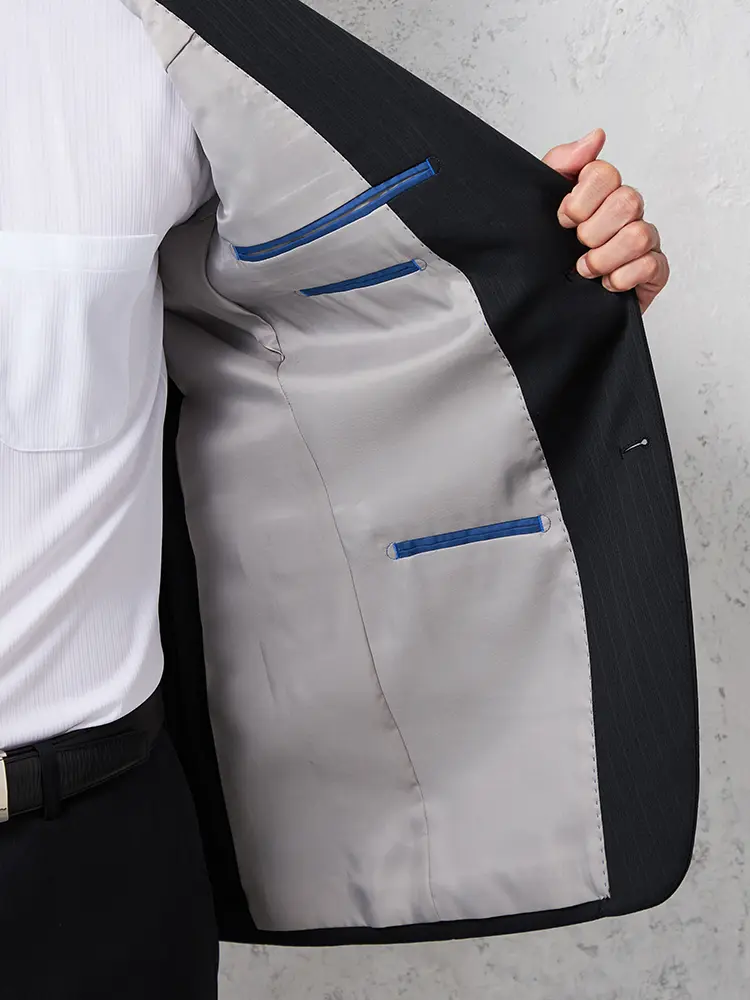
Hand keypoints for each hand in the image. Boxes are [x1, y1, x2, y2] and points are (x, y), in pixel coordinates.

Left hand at [542, 128, 668, 312]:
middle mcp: (625, 214)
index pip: (605, 174)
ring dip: (604, 257)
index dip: (581, 199)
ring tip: (585, 270)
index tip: (563, 219)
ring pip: (638, 235)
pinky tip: (605, 285)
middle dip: (592, 231)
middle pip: (627, 201)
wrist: (538, 303)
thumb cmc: (543, 254)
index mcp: (601, 194)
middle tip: (576, 246)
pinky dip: (623, 278)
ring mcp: (642, 243)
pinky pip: (652, 265)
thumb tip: (596, 137)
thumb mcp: (538, 205)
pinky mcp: (652, 274)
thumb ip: (562, 163)